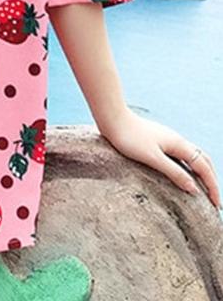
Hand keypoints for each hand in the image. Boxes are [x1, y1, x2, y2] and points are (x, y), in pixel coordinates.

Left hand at [98, 109, 220, 209]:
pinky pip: (180, 155)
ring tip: (202, 190)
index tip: (217, 205)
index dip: (213, 187)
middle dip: (211, 180)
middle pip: (203, 161)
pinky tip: (181, 174)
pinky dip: (188, 167)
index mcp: (179, 145)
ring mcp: (167, 139)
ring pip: (192, 157)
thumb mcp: (152, 158)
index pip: (204, 168)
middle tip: (214, 200)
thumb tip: (195, 190)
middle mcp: (177, 141)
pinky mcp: (157, 140)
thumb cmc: (129, 138)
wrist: (112, 118)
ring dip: (200, 173)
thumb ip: (174, 172)